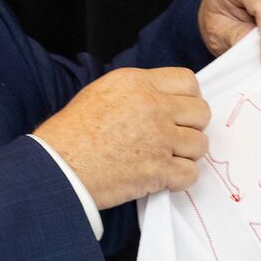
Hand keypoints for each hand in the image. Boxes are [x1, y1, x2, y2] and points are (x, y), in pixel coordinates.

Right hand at [33, 67, 211, 207]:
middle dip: (192, 126)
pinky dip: (180, 180)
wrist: (59, 166)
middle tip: (174, 138)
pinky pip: (190, 174)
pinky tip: (163, 178)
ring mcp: (159, 139)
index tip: (179, 112)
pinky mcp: (159, 170)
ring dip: (186, 155)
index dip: (189, 98)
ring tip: (164, 159)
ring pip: (200, 144)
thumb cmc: (72, 133)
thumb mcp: (102, 93)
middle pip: (201, 112)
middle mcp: (153, 106)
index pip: (188, 80)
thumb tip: (165, 99)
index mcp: (138, 83)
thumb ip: (138, 91)